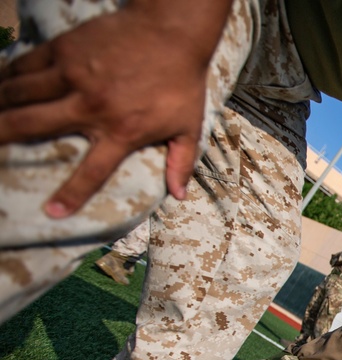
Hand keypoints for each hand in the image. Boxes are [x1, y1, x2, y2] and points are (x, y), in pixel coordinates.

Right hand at [0, 2, 225, 216]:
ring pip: (20, 93)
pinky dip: (7, 75)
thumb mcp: (189, 126)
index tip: (51, 213)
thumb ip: (181, 161)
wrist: (171, 30)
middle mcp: (90, 106)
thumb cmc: (181, 81)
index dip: (70, 194)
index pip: (92, 172)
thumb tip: (179, 195)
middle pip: (32, 126)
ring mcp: (73, 74)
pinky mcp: (64, 49)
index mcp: (121, 131)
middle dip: (1, 137)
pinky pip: (25, 65)